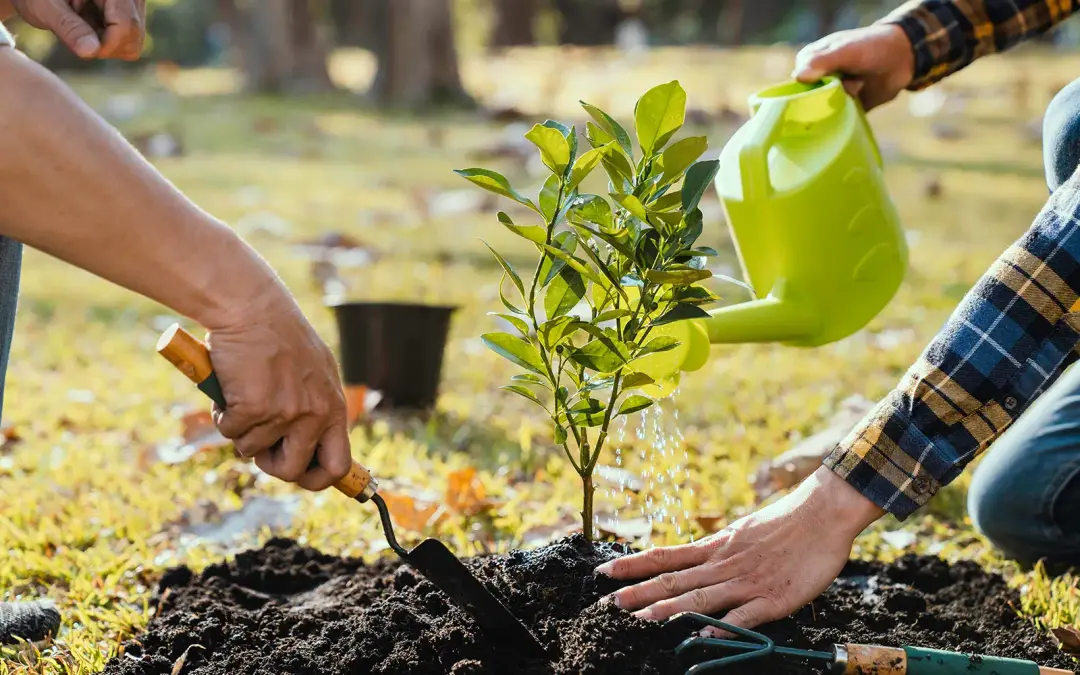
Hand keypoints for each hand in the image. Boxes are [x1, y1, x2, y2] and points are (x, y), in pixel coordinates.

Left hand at [12, 0, 145, 59]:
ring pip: (135, 41)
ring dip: (106, 44)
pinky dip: (109, 41)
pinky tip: (89, 25)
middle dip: (105, 45)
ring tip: (81, 25)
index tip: (77, 45)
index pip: (128, 25)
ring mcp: (135, 3)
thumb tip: (90, 53)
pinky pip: (131, 40)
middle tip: (75, 31)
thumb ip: (68, 28)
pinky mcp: (134, 12)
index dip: (105, 45)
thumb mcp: (46, 7)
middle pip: (134, 36)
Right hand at [205, 290, 352, 491]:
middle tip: (259, 442)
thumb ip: (317, 408)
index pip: (338, 465)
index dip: (317, 479)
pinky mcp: (254, 407)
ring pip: (252, 450)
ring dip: (241, 429)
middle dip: (269, 463)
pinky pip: (230, 431)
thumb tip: (311, 448)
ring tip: (243, 394)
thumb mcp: (315, 374)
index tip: (301, 477)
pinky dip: (223, 415)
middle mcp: (315, 415)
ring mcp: (285, 413)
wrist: (253, 307)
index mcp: (334, 407)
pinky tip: (229, 389)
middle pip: (292, 471)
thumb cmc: (279, 337)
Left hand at [595, 467, 883, 631]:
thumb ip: (719, 550)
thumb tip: (693, 561)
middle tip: (609, 602)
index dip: (633, 565)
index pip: (666, 556)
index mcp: (717, 547)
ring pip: (702, 597)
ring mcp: (748, 581)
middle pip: (676, 579)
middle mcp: (725, 563)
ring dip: (670, 609)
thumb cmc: (786, 522)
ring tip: (642, 619)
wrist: (823, 512)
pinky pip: (744, 615)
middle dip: (640, 592)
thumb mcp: (742, 532)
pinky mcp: (774, 598)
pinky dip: (723, 625)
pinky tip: (703, 634)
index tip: (603, 572)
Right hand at [792, 24, 914, 110]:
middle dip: (824, 103)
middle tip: (848, 90)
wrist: (903, 58)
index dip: (806, 92)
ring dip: (837, 110)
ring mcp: (830, 95)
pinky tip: (852, 113)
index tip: (827, 87)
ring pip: (821, 113)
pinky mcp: (844, 108)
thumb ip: (823, 62)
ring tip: (857, 92)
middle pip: (807, 102)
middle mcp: (816, 80)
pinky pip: (836, 121)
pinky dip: (842, 122)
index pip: (795, 85)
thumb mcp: (846, 51)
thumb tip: (798, 77)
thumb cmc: (871, 47)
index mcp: (809, 63)